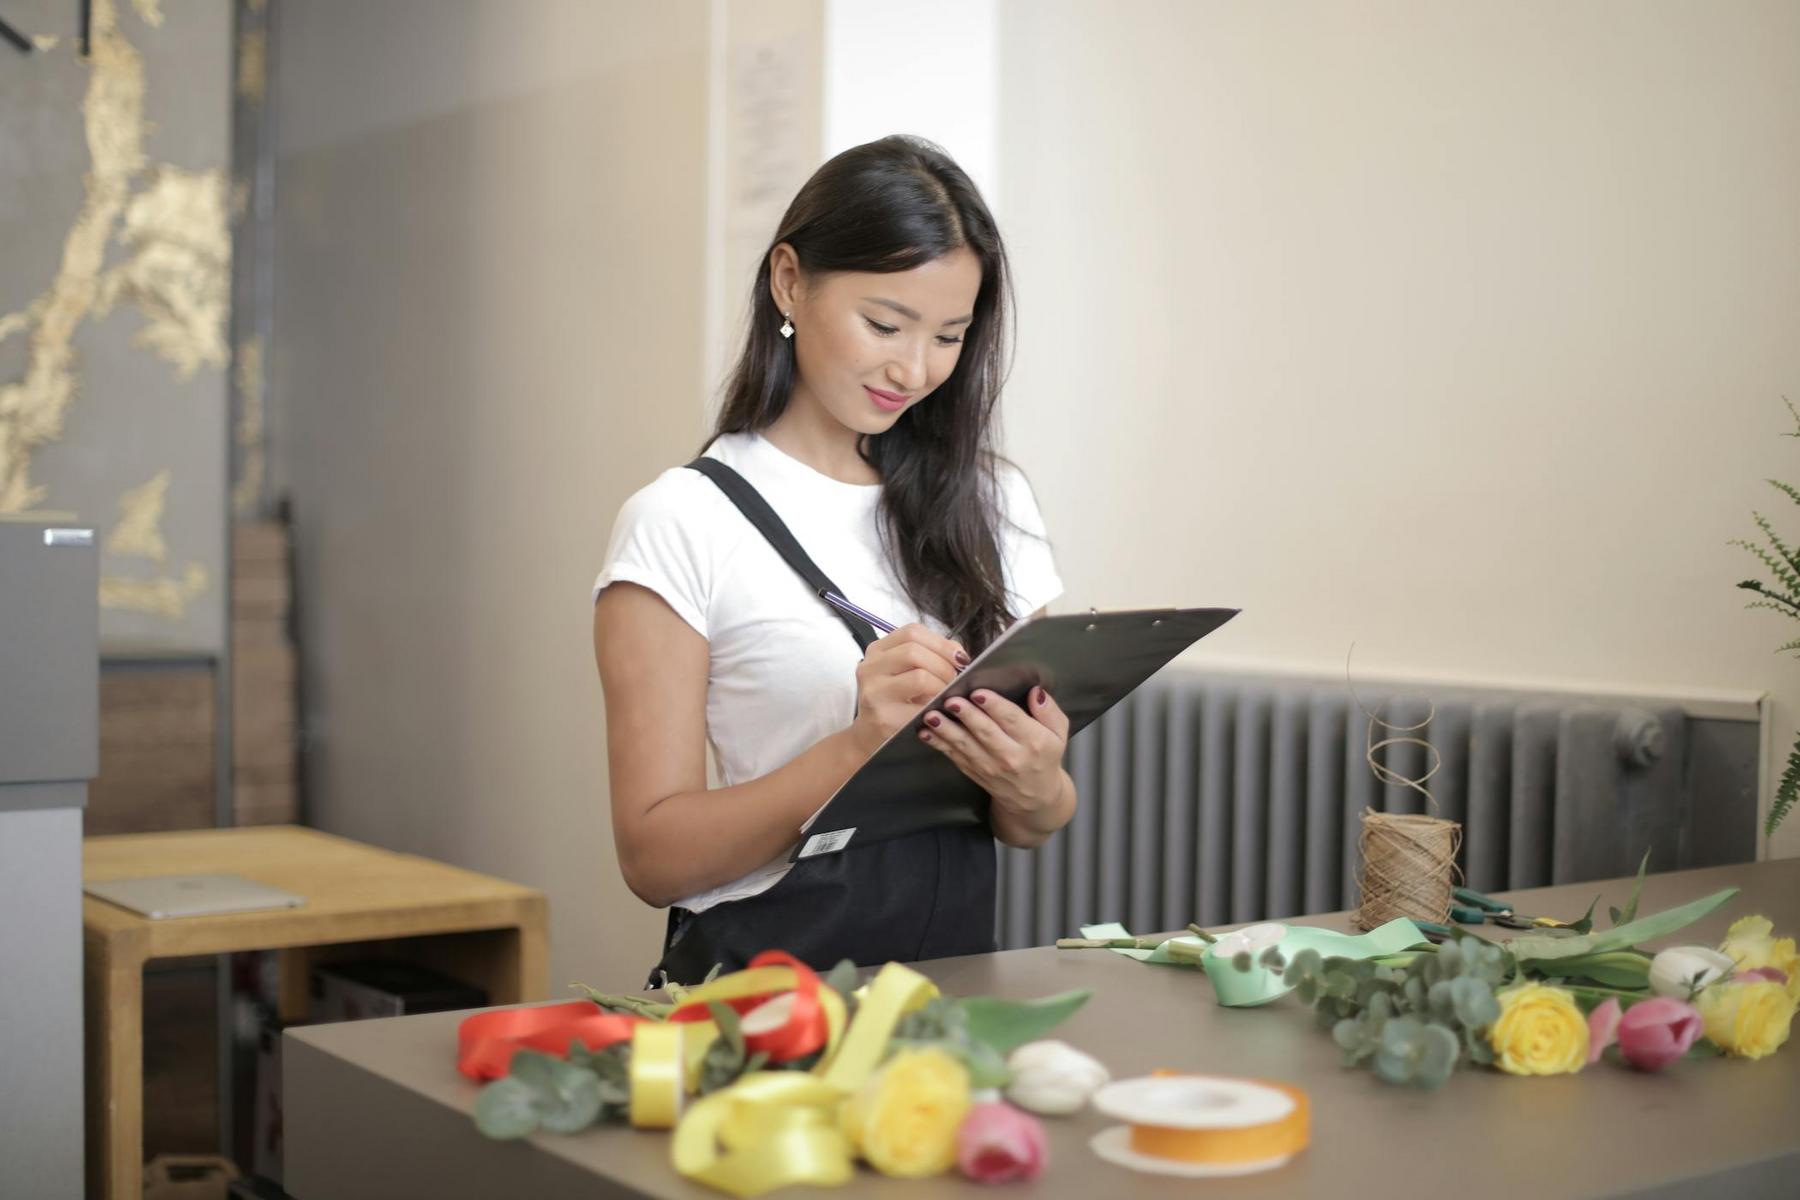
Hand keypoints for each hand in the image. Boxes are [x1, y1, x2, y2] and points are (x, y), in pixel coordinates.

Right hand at [849, 623, 968, 757]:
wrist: (870, 736)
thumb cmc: (893, 701)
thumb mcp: (904, 672)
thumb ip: (929, 656)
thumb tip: (959, 655)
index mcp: (877, 650)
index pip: (912, 632)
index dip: (941, 643)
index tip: (959, 658)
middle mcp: (870, 667)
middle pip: (915, 652)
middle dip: (944, 665)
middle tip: (955, 680)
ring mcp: (874, 693)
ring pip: (919, 677)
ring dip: (942, 686)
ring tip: (947, 695)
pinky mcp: (884, 718)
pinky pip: (921, 707)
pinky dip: (936, 708)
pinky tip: (939, 712)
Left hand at [918, 686, 1070, 821]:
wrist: (1035, 798)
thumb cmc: (1045, 757)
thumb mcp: (1058, 733)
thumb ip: (1049, 711)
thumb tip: (1035, 691)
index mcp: (1034, 742)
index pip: (1013, 720)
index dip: (995, 706)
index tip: (979, 693)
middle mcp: (1012, 756)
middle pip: (986, 732)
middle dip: (967, 715)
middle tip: (951, 700)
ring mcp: (990, 767)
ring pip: (966, 745)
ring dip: (946, 730)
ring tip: (932, 716)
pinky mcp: (974, 772)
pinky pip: (955, 756)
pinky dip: (939, 745)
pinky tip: (926, 733)